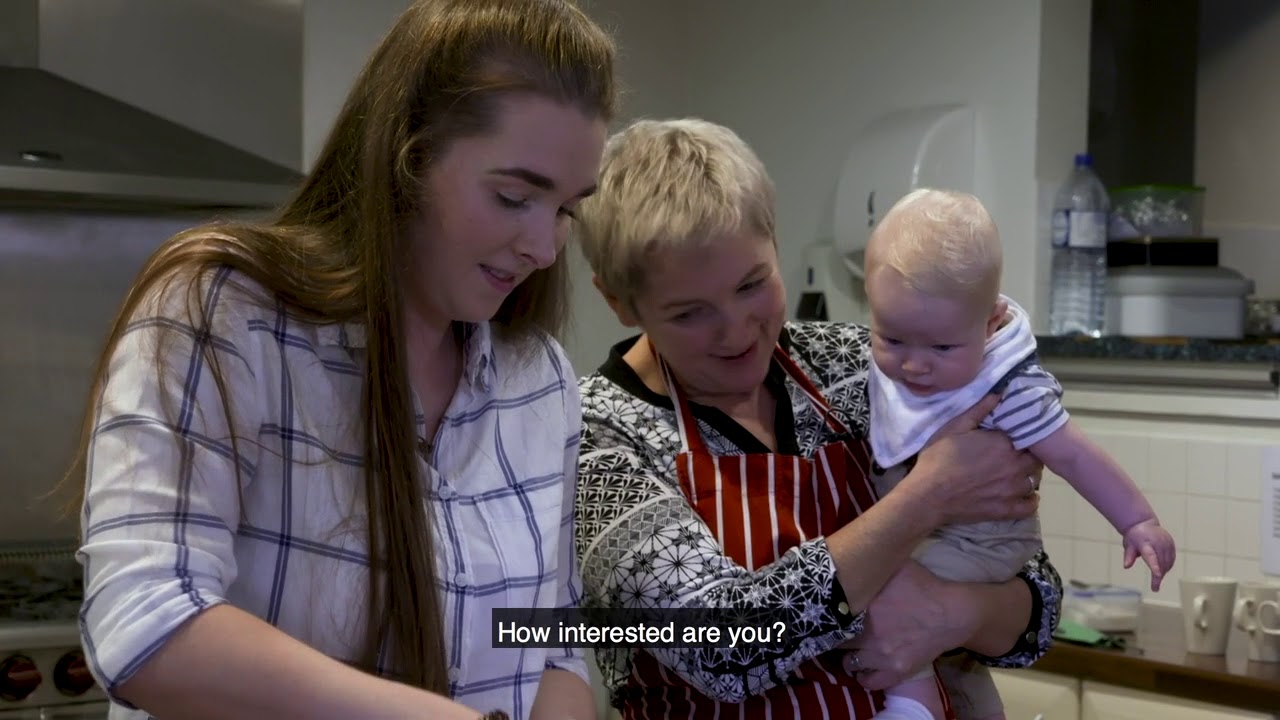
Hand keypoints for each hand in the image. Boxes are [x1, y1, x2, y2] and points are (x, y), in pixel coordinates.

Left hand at [837, 562, 965, 689]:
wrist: (953, 612)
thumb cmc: (923, 585)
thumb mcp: (895, 566)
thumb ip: (870, 566)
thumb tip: (853, 558)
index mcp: (863, 609)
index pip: (831, 620)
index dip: (827, 620)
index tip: (829, 617)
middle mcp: (868, 635)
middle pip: (836, 643)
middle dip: (835, 638)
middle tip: (839, 634)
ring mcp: (882, 656)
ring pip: (849, 664)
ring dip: (848, 658)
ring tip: (851, 651)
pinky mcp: (897, 671)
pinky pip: (870, 682)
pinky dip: (864, 677)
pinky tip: (864, 668)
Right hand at [901, 394, 1040, 527]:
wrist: (928, 495)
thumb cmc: (938, 458)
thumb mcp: (953, 427)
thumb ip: (978, 410)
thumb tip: (1000, 393)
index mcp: (1003, 442)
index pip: (1026, 437)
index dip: (1021, 438)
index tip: (1013, 438)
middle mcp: (1014, 465)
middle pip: (1036, 460)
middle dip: (1029, 457)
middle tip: (1016, 456)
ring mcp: (1012, 489)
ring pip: (1035, 481)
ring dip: (1029, 477)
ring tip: (1017, 475)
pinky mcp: (1006, 510)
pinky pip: (1030, 507)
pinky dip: (1030, 501)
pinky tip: (1023, 496)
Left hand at [1122, 519, 1175, 590]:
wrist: (1143, 523)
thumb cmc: (1134, 536)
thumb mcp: (1128, 545)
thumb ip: (1128, 555)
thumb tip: (1126, 566)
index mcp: (1145, 544)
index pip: (1151, 557)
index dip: (1155, 567)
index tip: (1157, 576)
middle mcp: (1158, 543)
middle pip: (1161, 563)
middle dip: (1159, 576)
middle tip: (1155, 587)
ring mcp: (1166, 543)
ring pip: (1168, 563)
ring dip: (1164, 572)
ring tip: (1157, 579)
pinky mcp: (1171, 544)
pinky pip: (1172, 559)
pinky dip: (1168, 566)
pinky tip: (1163, 570)